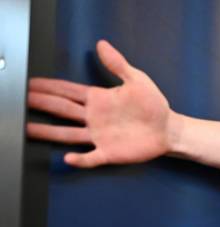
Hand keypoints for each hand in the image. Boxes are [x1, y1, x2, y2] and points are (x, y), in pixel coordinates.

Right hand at [27, 40, 176, 167]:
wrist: (168, 129)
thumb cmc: (154, 105)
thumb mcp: (137, 80)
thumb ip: (118, 64)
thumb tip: (101, 45)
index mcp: (98, 99)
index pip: (67, 91)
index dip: (49, 87)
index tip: (31, 83)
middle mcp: (94, 117)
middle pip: (61, 110)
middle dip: (41, 104)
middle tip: (22, 100)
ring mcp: (99, 135)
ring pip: (67, 134)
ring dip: (48, 132)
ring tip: (28, 129)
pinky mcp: (109, 153)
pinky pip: (91, 157)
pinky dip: (80, 159)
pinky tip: (68, 158)